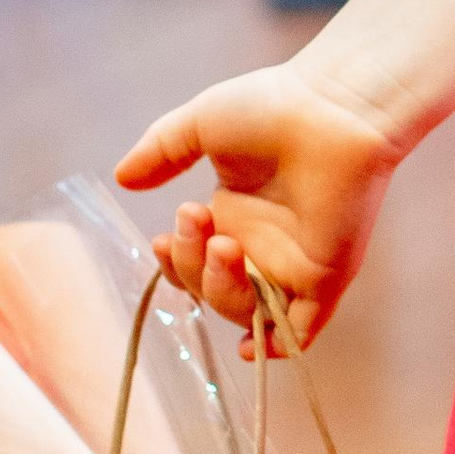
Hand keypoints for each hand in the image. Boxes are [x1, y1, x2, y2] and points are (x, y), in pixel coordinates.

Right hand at [113, 0, 454, 351]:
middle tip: (196, 219)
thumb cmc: (274, 107)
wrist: (331, 107)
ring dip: (219, 289)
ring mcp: (294, 263)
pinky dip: (276, 346)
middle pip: (209, 290)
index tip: (163, 236)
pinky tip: (251, 346)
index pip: (191, 263)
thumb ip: (162, 151)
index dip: (172, 262)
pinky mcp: (326, 275)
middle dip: (188, 266)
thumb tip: (123, 178)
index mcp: (235, 215)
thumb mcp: (201, 125)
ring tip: (223, 244)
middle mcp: (263, 245)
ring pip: (245, 311)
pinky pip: (301, 328)